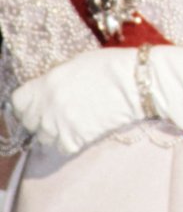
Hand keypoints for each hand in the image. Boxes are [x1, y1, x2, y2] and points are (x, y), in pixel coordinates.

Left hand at [12, 48, 140, 153]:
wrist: (136, 84)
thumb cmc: (110, 67)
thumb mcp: (75, 64)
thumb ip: (52, 80)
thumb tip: (42, 92)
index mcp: (46, 83)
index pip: (17, 102)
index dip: (27, 102)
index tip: (36, 101)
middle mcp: (47, 106)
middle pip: (28, 121)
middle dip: (39, 116)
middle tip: (58, 110)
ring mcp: (59, 126)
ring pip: (43, 137)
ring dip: (53, 130)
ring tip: (72, 119)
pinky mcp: (74, 141)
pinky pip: (60, 147)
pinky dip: (68, 141)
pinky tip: (82, 128)